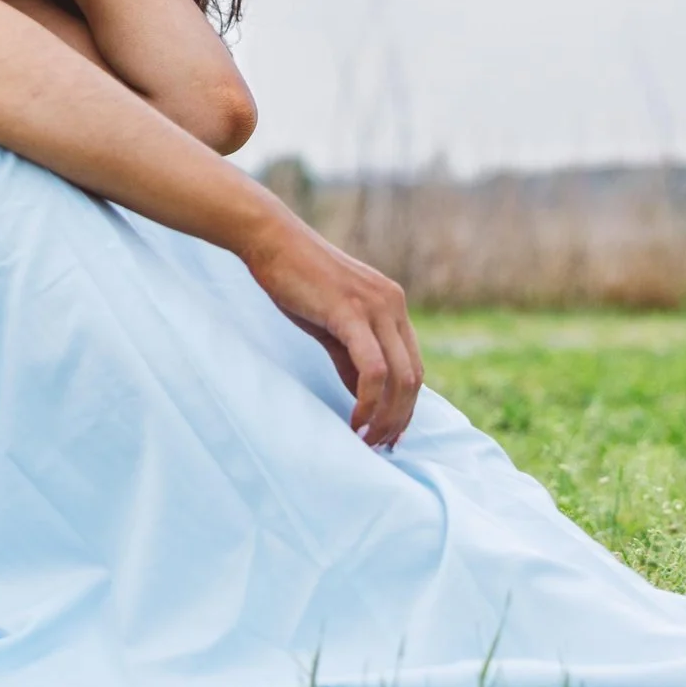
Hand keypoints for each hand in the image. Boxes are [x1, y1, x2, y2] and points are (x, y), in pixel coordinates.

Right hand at [240, 216, 422, 446]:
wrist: (271, 240)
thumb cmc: (295, 280)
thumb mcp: (331, 322)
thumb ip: (351, 356)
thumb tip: (364, 396)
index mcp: (392, 304)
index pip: (414, 366)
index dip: (405, 406)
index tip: (388, 434)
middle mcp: (393, 304)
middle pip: (414, 378)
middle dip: (399, 419)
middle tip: (379, 446)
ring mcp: (377, 306)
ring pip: (400, 378)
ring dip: (386, 417)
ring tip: (366, 440)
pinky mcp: (353, 312)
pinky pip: (374, 369)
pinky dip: (369, 402)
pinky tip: (355, 421)